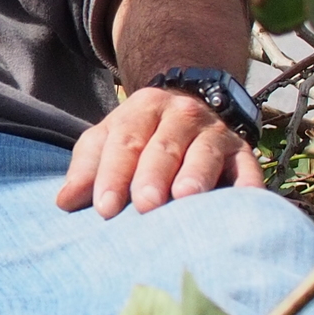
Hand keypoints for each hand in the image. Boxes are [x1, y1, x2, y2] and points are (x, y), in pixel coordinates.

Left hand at [56, 86, 264, 217]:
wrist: (190, 106)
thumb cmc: (140, 137)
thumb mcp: (108, 141)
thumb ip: (87, 168)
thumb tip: (65, 202)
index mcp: (143, 109)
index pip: (125, 141)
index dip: (114, 174)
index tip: (105, 207)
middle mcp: (181, 115)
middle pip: (165, 147)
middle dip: (153, 176)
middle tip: (145, 206)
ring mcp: (215, 132)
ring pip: (205, 153)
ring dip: (196, 175)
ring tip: (185, 198)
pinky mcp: (243, 151)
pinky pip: (248, 167)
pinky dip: (248, 183)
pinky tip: (245, 201)